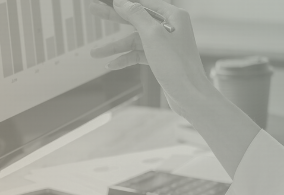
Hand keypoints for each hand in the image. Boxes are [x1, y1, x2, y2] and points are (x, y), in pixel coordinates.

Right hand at [89, 0, 210, 113]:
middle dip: (114, 18)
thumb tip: (122, 2)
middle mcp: (170, 27)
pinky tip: (112, 64)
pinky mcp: (160, 59)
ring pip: (135, 40)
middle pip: (136, 19)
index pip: (143, 3)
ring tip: (95, 53)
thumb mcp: (153, 35)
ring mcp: (164, 44)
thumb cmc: (177, 65)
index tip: (106, 1)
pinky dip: (126, 58)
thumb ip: (136, 15)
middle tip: (94, 10)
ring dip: (115, 46)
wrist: (189, 96)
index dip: (124, 3)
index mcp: (172, 16)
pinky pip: (139, 54)